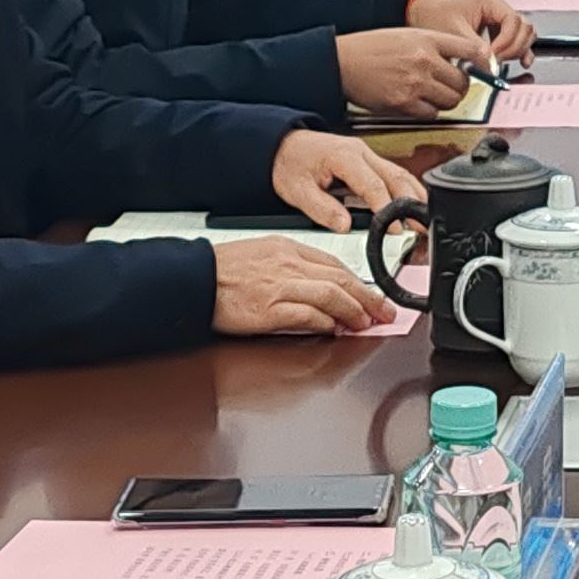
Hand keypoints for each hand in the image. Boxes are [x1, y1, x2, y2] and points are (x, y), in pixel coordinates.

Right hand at [212, 231, 388, 337]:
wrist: (193, 279)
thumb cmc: (222, 270)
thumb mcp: (262, 254)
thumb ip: (291, 266)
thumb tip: (318, 285)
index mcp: (288, 249)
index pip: (335, 264)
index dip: (360, 281)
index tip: (373, 294)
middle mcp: (289, 265)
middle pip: (342, 280)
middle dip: (369, 298)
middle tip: (385, 312)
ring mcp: (281, 287)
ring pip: (332, 296)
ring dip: (355, 311)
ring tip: (366, 323)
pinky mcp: (271, 310)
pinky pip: (309, 316)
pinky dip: (326, 322)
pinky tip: (335, 329)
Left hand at [272, 126, 422, 229]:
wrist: (281, 145)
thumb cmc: (289, 163)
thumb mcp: (296, 190)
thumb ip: (321, 209)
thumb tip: (345, 225)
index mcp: (343, 156)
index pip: (373, 185)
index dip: (387, 208)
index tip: (396, 228)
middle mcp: (360, 152)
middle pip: (396, 176)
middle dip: (412, 202)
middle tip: (423, 226)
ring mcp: (367, 154)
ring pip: (400, 174)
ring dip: (414, 196)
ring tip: (424, 220)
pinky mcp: (369, 160)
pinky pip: (393, 174)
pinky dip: (406, 190)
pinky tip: (413, 205)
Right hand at [337, 27, 474, 115]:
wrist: (343, 61)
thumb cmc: (372, 47)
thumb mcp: (408, 34)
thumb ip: (436, 46)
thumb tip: (463, 61)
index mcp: (427, 39)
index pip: (471, 49)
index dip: (484, 62)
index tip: (485, 69)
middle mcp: (424, 61)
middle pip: (463, 82)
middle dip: (460, 86)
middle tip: (450, 84)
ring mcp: (414, 84)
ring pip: (451, 101)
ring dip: (447, 100)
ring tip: (434, 93)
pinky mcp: (403, 104)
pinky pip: (431, 114)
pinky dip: (429, 111)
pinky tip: (419, 101)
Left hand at [410, 0, 537, 60]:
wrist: (419, 14)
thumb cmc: (433, 14)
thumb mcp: (453, 32)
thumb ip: (475, 47)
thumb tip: (492, 63)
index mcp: (489, 2)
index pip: (513, 21)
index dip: (507, 41)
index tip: (495, 56)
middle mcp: (496, 9)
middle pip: (523, 27)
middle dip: (514, 46)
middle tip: (499, 61)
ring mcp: (497, 19)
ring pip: (523, 33)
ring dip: (518, 49)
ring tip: (504, 61)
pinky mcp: (494, 30)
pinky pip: (514, 39)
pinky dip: (518, 50)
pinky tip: (519, 61)